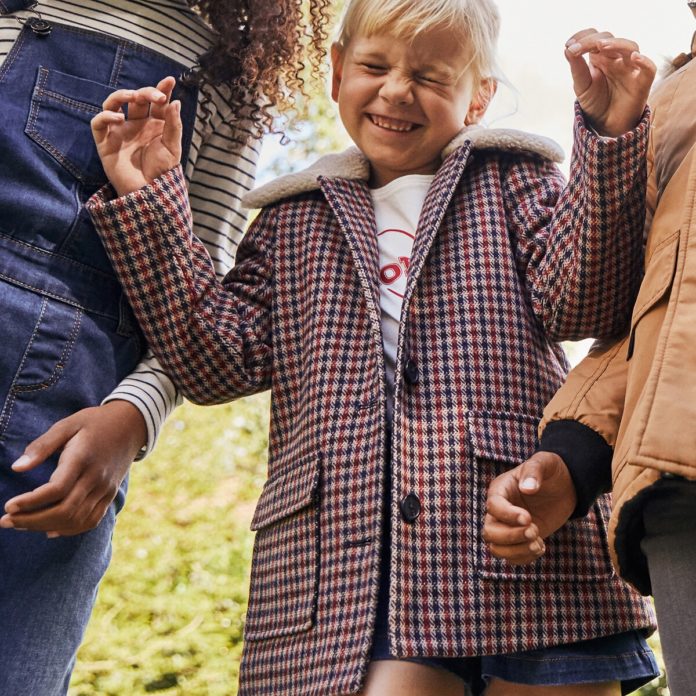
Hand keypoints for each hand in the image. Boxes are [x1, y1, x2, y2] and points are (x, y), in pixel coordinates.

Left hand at [0, 401, 146, 536]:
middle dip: (31, 521)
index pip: (56, 489)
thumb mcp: (67, 425)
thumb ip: (42, 446)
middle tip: (6, 521)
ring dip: (45, 527)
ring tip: (22, 525)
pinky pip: (90, 521)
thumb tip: (17, 468)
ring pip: (76, 520)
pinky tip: (50, 530)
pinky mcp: (110, 495)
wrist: (132, 424)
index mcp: (83, 458)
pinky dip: (69, 530)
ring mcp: (105, 489)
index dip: (30, 502)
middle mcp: (96, 478)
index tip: (8, 506)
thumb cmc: (95, 422)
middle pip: (64, 510)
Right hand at [91, 76, 182, 196]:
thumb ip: (173, 125)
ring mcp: (119, 131)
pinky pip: (99, 123)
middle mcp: (136, 124)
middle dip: (146, 92)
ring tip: (134, 97)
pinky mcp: (105, 141)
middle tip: (157, 96)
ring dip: (122, 95)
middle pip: (137, 99)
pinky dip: (106, 116)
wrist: (149, 192)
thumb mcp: (172, 148)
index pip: (156, 101)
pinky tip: (119, 118)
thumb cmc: (161, 171)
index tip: (170, 80)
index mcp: (154, 124)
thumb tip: (175, 102)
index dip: (162, 88)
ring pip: (113, 103)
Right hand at [482, 451, 576, 564]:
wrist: (563, 485)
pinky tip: (541, 546)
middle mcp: (499, 510)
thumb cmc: (551, 471)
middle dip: (511, 536)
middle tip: (535, 530)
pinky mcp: (519, 539)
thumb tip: (527, 488)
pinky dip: (525, 557)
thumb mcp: (544, 463)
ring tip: (539, 543)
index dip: (508, 515)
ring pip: (497, 548)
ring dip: (518, 550)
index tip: (528, 518)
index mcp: (500, 490)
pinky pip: (511, 557)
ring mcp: (507, 527)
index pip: (493, 507)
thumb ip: (534, 472)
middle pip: (489, 532)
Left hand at [565, 29, 655, 136]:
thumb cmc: (596, 104)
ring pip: (630, 47)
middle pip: (610, 39)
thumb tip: (567, 49)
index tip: (568, 45)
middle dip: (593, 41)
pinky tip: (634, 57)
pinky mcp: (643, 82)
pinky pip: (649, 68)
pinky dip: (644, 61)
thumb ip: (577, 69)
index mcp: (602, 57)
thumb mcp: (582, 86)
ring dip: (616, 44)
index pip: (596, 38)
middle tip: (577, 49)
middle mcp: (617, 59)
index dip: (583, 37)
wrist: (606, 126)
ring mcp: (631, 68)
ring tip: (601, 46)